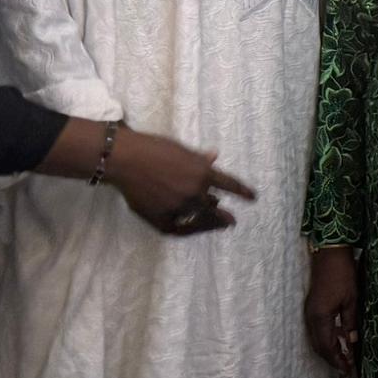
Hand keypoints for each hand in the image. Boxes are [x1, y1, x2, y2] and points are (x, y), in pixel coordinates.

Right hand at [103, 128, 254, 236]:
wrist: (124, 160)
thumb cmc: (152, 148)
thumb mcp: (181, 150)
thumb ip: (199, 159)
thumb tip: (215, 156)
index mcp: (202, 172)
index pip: (230, 185)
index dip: (243, 192)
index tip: (253, 198)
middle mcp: (194, 192)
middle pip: (215, 208)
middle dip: (224, 216)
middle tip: (231, 221)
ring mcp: (178, 206)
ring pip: (199, 220)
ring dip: (209, 223)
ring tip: (216, 225)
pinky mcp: (161, 218)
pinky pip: (180, 229)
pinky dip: (188, 229)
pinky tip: (192, 229)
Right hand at [305, 247, 361, 377]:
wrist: (330, 254)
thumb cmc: (342, 274)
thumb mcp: (351, 300)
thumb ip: (349, 322)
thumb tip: (351, 342)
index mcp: (320, 317)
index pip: (327, 347)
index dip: (337, 360)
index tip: (348, 370)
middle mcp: (311, 317)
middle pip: (319, 347)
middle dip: (332, 359)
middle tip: (346, 368)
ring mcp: (309, 312)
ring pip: (316, 339)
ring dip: (328, 350)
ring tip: (343, 358)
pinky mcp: (311, 308)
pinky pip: (316, 330)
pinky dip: (325, 340)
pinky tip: (336, 341)